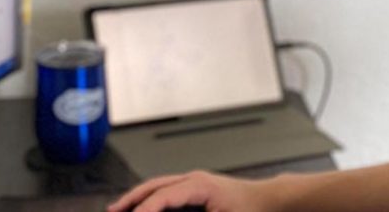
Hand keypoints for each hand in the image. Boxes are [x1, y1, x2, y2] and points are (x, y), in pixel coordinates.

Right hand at [106, 170, 278, 211]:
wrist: (270, 201)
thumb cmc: (252, 210)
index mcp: (200, 185)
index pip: (163, 195)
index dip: (144, 209)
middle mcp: (194, 179)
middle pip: (154, 186)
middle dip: (131, 200)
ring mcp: (194, 183)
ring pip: (157, 186)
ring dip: (137, 198)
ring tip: (118, 210)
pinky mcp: (196, 190)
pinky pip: (167, 191)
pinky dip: (151, 199)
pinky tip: (143, 209)